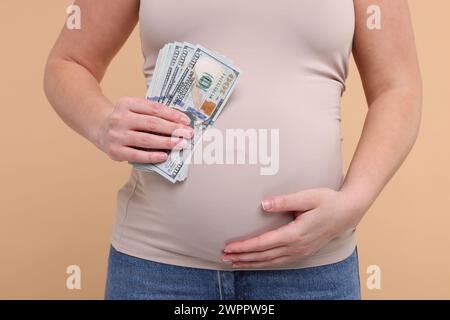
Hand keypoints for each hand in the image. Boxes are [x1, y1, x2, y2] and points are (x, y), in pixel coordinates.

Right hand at [96, 97, 193, 162]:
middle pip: (152, 124)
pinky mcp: (115, 151)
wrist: (99, 128)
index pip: (154, 108)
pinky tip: (164, 156)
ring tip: (181, 144)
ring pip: (146, 139)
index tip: (186, 121)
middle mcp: (120, 118)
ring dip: (166, 143)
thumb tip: (180, 123)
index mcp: (126, 103)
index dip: (172, 115)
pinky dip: (152, 156)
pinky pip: (137, 155)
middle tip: (188, 134)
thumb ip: (152, 113)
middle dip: (173, 129)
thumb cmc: (126, 119)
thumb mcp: (134, 109)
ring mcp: (116, 135)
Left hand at [222, 188, 364, 267]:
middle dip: (242, 257)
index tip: (229, 247)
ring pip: (270, 262)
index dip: (244, 246)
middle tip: (223, 257)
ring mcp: (300, 252)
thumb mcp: (308, 197)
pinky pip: (279, 261)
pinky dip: (264, 263)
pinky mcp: (302, 252)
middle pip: (263, 256)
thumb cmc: (328, 202)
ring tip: (234, 262)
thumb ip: (284, 201)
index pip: (263, 243)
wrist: (348, 213)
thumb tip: (263, 205)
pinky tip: (255, 262)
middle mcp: (296, 247)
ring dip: (251, 262)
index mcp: (295, 234)